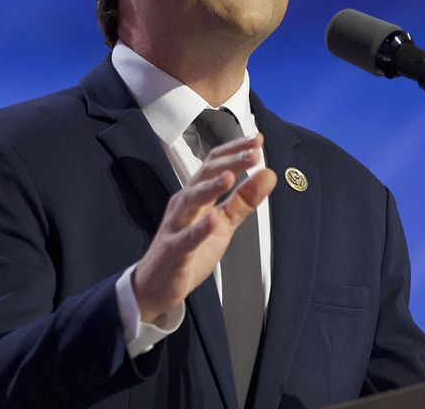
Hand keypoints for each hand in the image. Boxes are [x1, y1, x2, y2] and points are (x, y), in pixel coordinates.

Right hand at [131, 134, 276, 321]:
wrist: (155, 285)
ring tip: (231, 176)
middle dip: (230, 162)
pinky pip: (187, 238)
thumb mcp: (222, 224)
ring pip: (191, 200)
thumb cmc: (189, 251)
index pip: (214, 164)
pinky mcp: (174, 251)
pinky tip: (214, 220)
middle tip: (254, 152)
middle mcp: (184, 204)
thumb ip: (244, 201)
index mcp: (195, 195)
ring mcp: (176, 226)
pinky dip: (200, 229)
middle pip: (204, 175)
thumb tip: (268, 174)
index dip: (234, 150)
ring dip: (210, 187)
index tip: (257, 139)